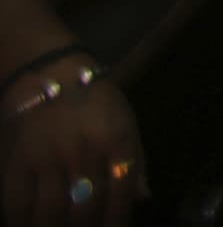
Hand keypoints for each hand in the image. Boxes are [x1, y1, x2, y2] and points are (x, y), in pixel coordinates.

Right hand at [0, 73, 147, 226]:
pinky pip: (17, 205)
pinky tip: (28, 226)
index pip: (120, 195)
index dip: (115, 223)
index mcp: (116, 142)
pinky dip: (22, 223)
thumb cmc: (94, 100)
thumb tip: (143, 197)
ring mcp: (48, 158)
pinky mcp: (16, 162)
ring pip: (50, 214)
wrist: (49, 73)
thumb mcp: (126, 122)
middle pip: (85, 211)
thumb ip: (135, 161)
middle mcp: (84, 152)